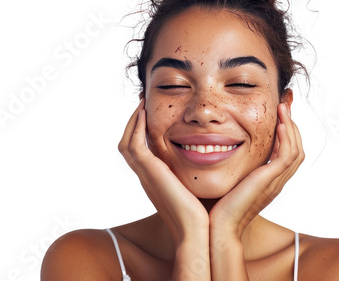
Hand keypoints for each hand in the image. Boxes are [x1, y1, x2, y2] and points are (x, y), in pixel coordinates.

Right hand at [118, 99, 209, 246]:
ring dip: (133, 121)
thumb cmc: (201, 217)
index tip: (149, 116)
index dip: (141, 134)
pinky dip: (137, 128)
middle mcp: (146, 177)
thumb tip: (211, 163)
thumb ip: (195, 176)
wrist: (196, 233)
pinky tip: (145, 114)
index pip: (139, 152)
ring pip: (127, 142)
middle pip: (128, 145)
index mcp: (154, 181)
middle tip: (141, 105)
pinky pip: (136, 144)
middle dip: (133, 124)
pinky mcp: (151, 173)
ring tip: (142, 104)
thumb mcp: (195, 190)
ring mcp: (146, 175)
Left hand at [209, 102, 304, 238]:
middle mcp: (276, 180)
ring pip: (296, 150)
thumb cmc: (218, 207)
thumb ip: (231, 167)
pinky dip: (286, 139)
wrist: (218, 228)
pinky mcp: (269, 182)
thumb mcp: (228, 180)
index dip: (285, 131)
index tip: (278, 113)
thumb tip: (217, 149)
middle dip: (292, 125)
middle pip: (296, 148)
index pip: (286, 151)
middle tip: (285, 105)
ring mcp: (275, 182)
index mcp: (268, 180)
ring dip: (291, 127)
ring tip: (283, 109)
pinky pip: (286, 156)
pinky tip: (278, 125)